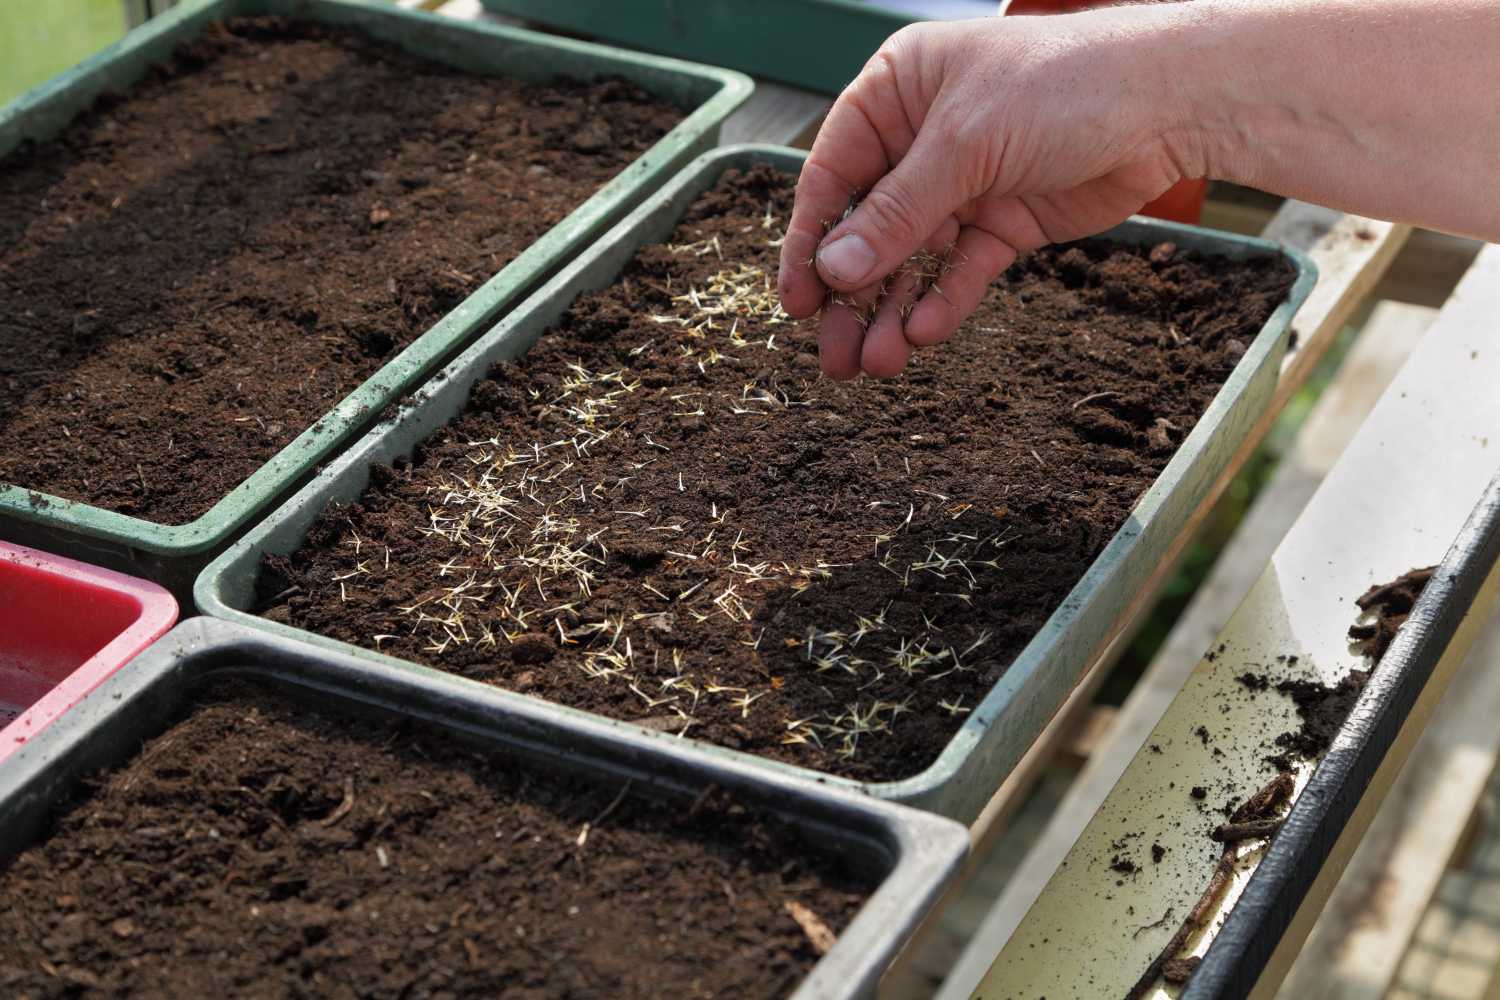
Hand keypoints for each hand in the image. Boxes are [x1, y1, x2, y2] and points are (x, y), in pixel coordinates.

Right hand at [776, 11, 1201, 379]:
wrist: (1169, 102)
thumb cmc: (1064, 82)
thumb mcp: (965, 145)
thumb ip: (898, 213)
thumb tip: (835, 271)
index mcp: (895, 94)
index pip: (833, 176)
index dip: (811, 241)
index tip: (798, 301)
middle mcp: (920, 140)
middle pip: (868, 227)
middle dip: (851, 295)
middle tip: (832, 356)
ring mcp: (963, 183)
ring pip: (911, 259)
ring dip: (892, 312)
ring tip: (876, 365)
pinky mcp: (1003, 222)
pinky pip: (960, 271)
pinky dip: (941, 303)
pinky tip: (921, 335)